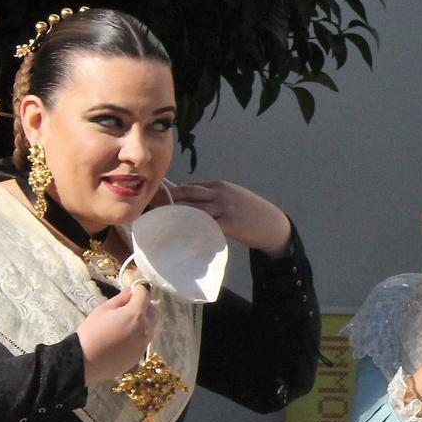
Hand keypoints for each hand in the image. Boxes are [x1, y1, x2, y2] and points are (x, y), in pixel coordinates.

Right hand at [77, 281, 158, 385]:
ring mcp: (144, 344)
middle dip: (144, 304)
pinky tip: (125, 335)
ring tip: (127, 319)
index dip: (139, 289)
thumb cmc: (92, 332)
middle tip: (131, 302)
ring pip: (150, 327)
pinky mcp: (139, 355)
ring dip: (144, 319)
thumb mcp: (103, 310)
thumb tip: (129, 291)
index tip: (134, 287)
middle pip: (152, 311)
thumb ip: (120, 299)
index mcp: (136, 315)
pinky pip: (144, 340)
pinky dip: (139, 333)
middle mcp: (145, 329)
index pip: (144, 296)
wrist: (87, 361)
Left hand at [163, 181, 292, 253]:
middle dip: (166, 199)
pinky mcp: (230, 223)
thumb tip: (189, 205)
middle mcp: (219, 193)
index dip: (170, 192)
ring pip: (194, 209)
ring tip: (158, 222)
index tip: (154, 198)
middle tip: (148, 206)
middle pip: (186, 194)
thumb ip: (212, 199)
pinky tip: (180, 235)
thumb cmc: (250, 213)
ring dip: (175, 216)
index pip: (189, 187)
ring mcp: (225, 208)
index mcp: (218, 186)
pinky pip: (206, 225)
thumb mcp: (231, 198)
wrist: (273, 224)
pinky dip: (192, 229)